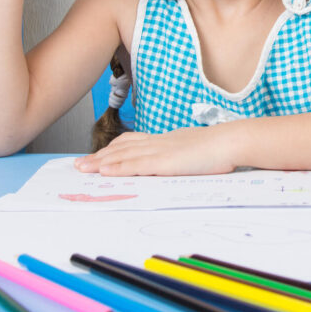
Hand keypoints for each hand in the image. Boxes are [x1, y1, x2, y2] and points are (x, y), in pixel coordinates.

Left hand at [74, 127, 236, 175]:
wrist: (231, 141)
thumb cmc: (221, 148)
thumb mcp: (197, 148)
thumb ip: (184, 154)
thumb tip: (181, 160)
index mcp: (167, 140)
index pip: (134, 141)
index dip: (114, 148)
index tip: (100, 154)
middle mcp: (159, 142)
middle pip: (122, 147)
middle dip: (99, 156)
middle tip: (79, 163)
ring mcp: (160, 151)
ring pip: (122, 155)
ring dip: (100, 162)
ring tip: (82, 168)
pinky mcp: (163, 162)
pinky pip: (134, 165)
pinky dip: (116, 167)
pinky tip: (104, 171)